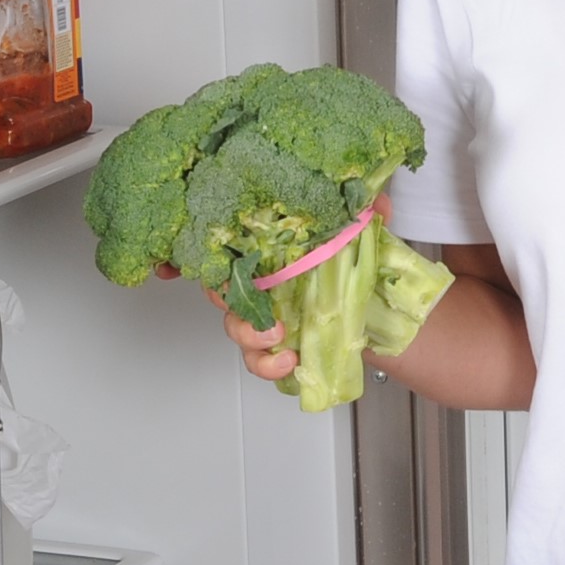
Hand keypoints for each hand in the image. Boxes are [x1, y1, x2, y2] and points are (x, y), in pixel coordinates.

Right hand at [158, 192, 397, 390]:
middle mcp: (266, 286)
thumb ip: (366, 218)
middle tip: (247, 300)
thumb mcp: (367, 239)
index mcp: (275, 255)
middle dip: (222, 297)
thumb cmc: (366, 275)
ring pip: (236, 326)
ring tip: (276, 338)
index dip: (199, 256)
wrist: (389, 321)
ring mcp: (270, 318)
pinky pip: (259, 360)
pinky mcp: (282, 348)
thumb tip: (375, 199)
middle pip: (223, 289)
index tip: (176, 264)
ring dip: (248, 334)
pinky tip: (287, 363)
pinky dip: (267, 365)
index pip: (230, 251)